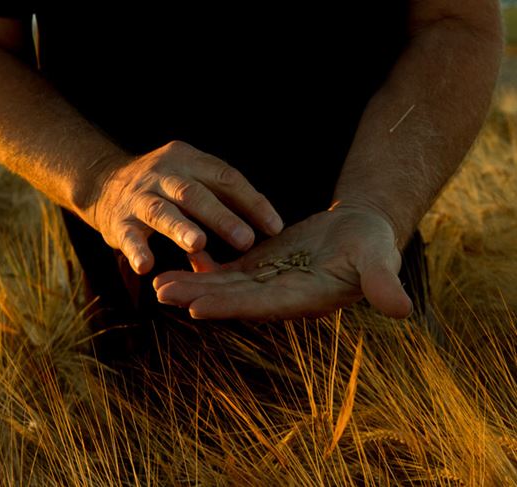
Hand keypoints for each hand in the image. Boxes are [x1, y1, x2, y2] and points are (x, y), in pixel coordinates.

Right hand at [78, 140, 283, 273]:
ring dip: (180, 228)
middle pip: (194, 194)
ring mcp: (140, 197)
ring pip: (162, 212)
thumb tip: (268, 227)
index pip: (225, 178)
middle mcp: (164, 174)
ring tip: (198, 244)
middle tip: (245, 240)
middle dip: (220, 217)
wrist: (105, 183)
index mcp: (189, 161)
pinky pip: (129, 236)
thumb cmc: (166, 187)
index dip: (251, 202)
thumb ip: (222, 199)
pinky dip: (137, 250)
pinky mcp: (119, 221)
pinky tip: (146, 266)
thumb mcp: (193, 180)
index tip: (275, 227)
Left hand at [152, 206, 413, 320]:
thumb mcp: (379, 258)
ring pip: (224, 285)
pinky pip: (228, 269)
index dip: (229, 307)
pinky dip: (204, 266)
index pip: (261, 305)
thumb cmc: (373, 243)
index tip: (198, 308)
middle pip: (232, 298)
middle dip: (197, 296)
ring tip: (157, 283)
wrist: (360, 230)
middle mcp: (279, 296)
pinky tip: (179, 260)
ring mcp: (267, 282)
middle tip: (160, 292)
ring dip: (193, 283)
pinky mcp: (260, 266)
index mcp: (304, 297)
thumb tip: (403, 309)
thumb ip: (383, 282)